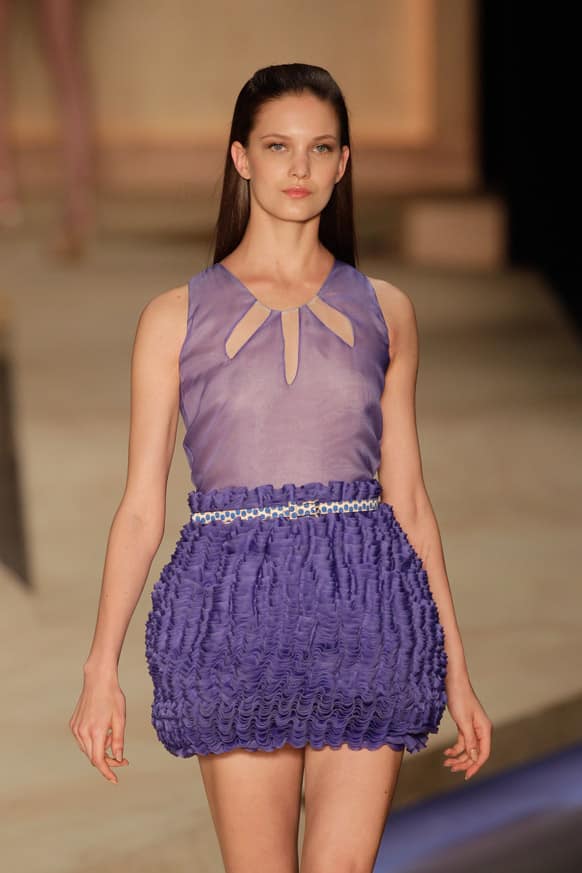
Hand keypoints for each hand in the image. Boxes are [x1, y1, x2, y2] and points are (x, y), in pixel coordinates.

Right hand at [69, 669, 128, 783]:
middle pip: (93, 757)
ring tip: (112, 735)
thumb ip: (119, 740)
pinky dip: (93, 741)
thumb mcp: (120, 718)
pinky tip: (102, 730)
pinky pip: (83, 740)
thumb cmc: (112, 696)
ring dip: (100, 750)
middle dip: (107, 761)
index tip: (115, 779)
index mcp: (96, 731)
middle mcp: (82, 732)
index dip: (107, 772)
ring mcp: (76, 729)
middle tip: (122, 759)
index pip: (98, 761)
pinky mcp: (73, 724)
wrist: (98, 680)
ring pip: (87, 750)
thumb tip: (118, 758)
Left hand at [442, 675, 491, 780]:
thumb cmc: (459, 698)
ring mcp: (473, 728)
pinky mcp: (465, 725)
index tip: (466, 775)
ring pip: (468, 748)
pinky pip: (462, 741)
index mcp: (485, 729)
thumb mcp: (463, 721)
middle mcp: (481, 730)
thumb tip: (474, 757)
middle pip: (475, 753)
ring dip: (458, 756)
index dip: (475, 765)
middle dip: (463, 762)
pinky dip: (455, 748)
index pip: (483, 753)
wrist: (453, 681)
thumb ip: (470, 740)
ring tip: (446, 763)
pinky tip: (447, 752)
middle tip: (450, 768)